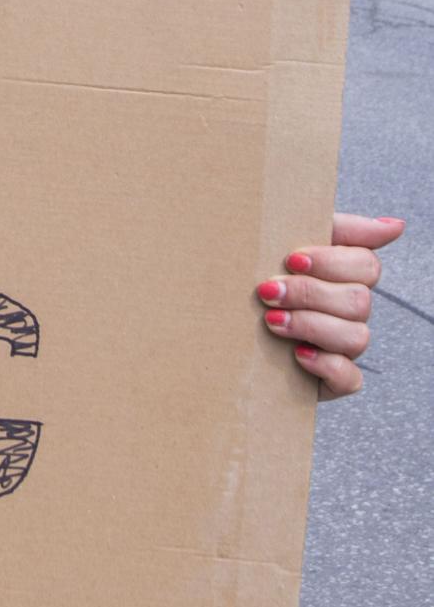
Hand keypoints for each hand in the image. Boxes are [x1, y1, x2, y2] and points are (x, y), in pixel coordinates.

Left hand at [259, 214, 403, 398]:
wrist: (212, 330)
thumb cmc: (252, 280)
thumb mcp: (281, 245)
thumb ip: (337, 230)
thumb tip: (395, 226)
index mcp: (341, 277)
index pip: (365, 265)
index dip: (333, 262)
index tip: (291, 259)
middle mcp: (348, 312)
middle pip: (359, 300)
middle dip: (310, 294)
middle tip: (267, 292)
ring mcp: (342, 347)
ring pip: (356, 337)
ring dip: (311, 326)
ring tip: (271, 321)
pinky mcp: (332, 380)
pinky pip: (349, 379)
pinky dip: (326, 365)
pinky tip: (297, 354)